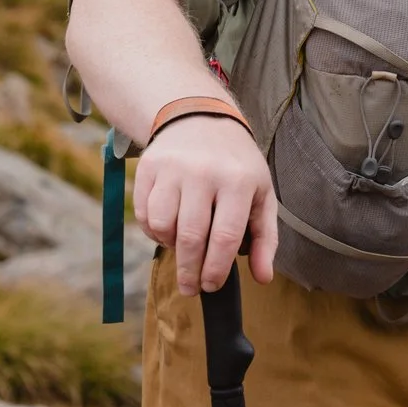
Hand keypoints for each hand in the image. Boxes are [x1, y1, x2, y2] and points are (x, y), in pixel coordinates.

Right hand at [134, 114, 278, 294]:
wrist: (201, 119)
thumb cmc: (236, 165)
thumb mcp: (261, 194)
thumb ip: (265, 237)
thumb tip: (263, 277)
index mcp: (239, 180)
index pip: (225, 236)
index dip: (216, 268)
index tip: (211, 286)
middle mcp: (205, 172)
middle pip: (190, 236)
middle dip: (189, 270)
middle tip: (191, 288)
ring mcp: (173, 169)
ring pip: (162, 226)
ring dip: (170, 246)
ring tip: (182, 247)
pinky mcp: (148, 167)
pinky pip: (143, 213)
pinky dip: (153, 230)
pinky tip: (167, 228)